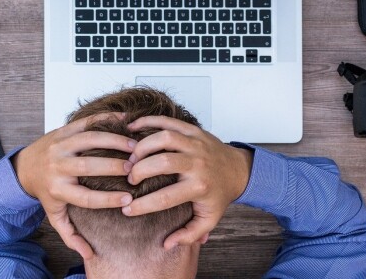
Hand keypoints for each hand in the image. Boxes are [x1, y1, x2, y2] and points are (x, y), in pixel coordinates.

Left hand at [12, 113, 135, 259]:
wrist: (24, 166)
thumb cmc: (45, 192)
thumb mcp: (54, 214)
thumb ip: (70, 234)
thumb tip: (88, 253)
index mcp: (58, 190)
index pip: (86, 197)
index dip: (108, 199)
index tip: (129, 199)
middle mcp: (58, 167)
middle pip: (89, 166)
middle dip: (114, 167)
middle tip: (135, 169)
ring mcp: (60, 146)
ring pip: (89, 140)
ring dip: (114, 141)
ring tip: (134, 145)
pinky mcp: (64, 130)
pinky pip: (86, 122)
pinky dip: (107, 119)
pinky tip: (126, 121)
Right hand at [122, 116, 252, 248]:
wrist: (239, 170)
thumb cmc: (219, 196)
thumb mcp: (209, 219)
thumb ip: (189, 234)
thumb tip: (166, 245)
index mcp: (199, 188)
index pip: (165, 198)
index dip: (142, 205)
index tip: (126, 210)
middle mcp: (197, 164)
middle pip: (162, 163)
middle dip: (140, 171)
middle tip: (129, 179)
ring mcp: (196, 144)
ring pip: (164, 138)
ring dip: (142, 146)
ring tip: (131, 158)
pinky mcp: (193, 130)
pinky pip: (168, 121)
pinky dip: (147, 122)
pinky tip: (132, 128)